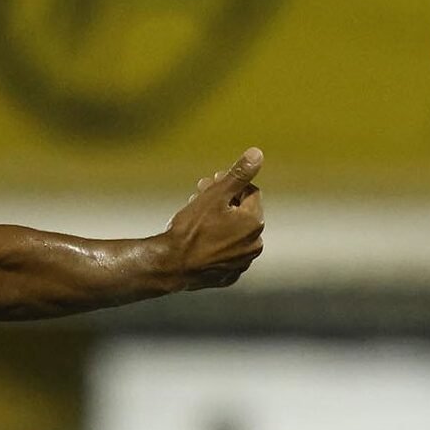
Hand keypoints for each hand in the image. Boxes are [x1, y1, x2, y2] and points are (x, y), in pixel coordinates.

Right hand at [164, 147, 264, 289]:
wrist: (172, 265)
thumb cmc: (191, 229)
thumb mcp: (215, 195)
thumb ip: (238, 175)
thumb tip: (258, 154)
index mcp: (254, 223)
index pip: (250, 192)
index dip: (231, 184)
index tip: (212, 182)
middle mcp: (254, 244)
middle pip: (242, 213)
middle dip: (224, 201)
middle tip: (201, 193)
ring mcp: (242, 263)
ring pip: (234, 233)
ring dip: (220, 221)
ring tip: (197, 216)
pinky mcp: (228, 276)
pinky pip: (226, 253)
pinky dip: (217, 243)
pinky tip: (200, 239)